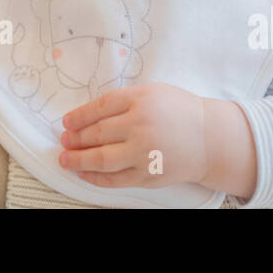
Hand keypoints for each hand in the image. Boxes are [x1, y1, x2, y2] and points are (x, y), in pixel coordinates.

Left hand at [57, 82, 210, 187]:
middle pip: (97, 133)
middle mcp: (140, 126)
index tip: (66, 122)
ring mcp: (143, 153)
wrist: (209, 138)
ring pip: (101, 159)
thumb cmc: (179, 112)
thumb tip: (88, 115)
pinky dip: (95, 177)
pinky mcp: (147, 175)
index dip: (79, 116)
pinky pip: (114, 179)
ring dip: (78, 160)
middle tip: (63, 140)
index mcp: (140, 100)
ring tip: (65, 159)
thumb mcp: (152, 93)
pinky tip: (84, 173)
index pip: (99, 107)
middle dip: (75, 139)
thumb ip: (123, 101)